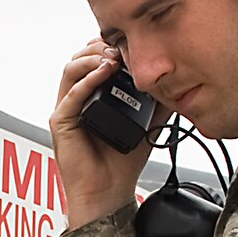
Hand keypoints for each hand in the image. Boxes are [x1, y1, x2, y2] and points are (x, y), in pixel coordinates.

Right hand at [48, 40, 151, 228]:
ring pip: (70, 69)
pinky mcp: (61, 123)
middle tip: (122, 49)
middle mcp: (77, 98)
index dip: (109, 45)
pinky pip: (70, 94)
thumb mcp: (147, 122)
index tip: (130, 45)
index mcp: (93, 95)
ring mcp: (67, 109)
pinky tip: (104, 73)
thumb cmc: (121, 162)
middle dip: (100, 46)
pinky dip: (87, 80)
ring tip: (114, 58)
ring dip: (92, 58)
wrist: (109, 192)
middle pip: (79, 57)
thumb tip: (176, 78)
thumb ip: (157, 100)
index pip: (94, 58)